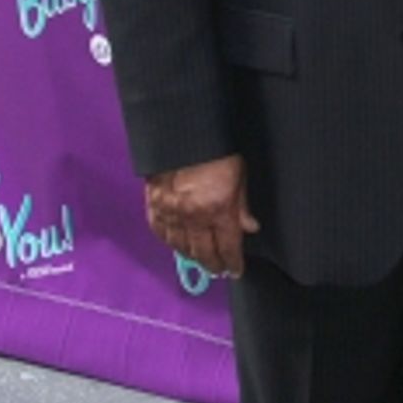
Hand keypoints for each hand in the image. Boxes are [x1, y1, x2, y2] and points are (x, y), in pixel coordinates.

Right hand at [144, 155, 258, 275]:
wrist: (181, 132)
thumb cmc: (216, 149)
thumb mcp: (239, 174)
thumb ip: (242, 205)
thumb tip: (249, 228)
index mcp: (218, 209)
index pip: (227, 247)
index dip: (232, 262)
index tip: (235, 270)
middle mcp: (193, 216)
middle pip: (203, 253)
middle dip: (213, 264)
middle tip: (219, 269)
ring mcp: (170, 212)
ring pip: (180, 247)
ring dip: (192, 255)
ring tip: (201, 258)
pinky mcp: (153, 204)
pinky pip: (160, 232)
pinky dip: (170, 241)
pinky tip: (177, 244)